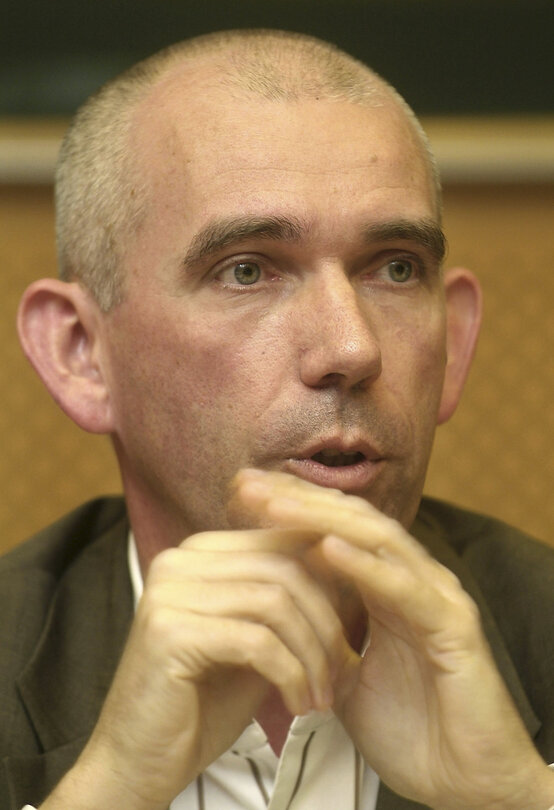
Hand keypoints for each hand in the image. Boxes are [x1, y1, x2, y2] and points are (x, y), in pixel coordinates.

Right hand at [42, 523, 351, 809]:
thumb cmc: (200, 702)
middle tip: (342, 671)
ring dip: (313, 654)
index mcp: (199, 552)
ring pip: (276, 602)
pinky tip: (298, 705)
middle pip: (284, 569)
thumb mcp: (254, 640)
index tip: (349, 628)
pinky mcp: (169, 630)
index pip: (281, 542)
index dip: (328, 581)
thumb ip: (286, 602)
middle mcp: (179, 560)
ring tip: (322, 694)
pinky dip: (291, 675)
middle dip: (326, 623)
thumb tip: (345, 572)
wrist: (140, 761)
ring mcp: (170, 591)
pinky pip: (257, 642)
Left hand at [236, 468, 553, 809]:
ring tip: (274, 504)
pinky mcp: (453, 626)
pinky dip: (365, 566)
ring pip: (377, 539)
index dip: (289, 507)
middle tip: (247, 483)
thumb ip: (320, 636)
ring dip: (323, 518)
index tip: (239, 494)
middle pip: (352, 520)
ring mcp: (436, 597)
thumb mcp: (345, 674)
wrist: (465, 782)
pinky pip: (405, 588)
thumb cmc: (411, 729)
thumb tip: (271, 617)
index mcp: (388, 585)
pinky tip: (327, 548)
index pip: (335, 528)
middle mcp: (413, 579)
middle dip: (298, 498)